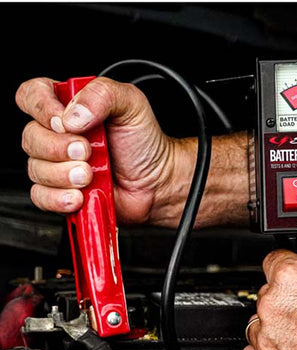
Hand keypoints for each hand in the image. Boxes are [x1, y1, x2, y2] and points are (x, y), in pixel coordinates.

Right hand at [15, 76, 178, 225]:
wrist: (157, 183)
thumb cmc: (144, 144)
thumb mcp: (132, 105)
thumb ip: (102, 95)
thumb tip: (73, 115)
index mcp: (69, 108)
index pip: (31, 96)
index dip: (41, 108)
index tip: (65, 122)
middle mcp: (59, 136)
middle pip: (31, 137)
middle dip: (59, 148)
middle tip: (88, 152)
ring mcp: (59, 165)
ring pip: (35, 169)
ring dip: (63, 175)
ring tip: (90, 176)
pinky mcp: (61, 192)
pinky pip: (41, 196)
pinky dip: (59, 198)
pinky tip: (79, 195)